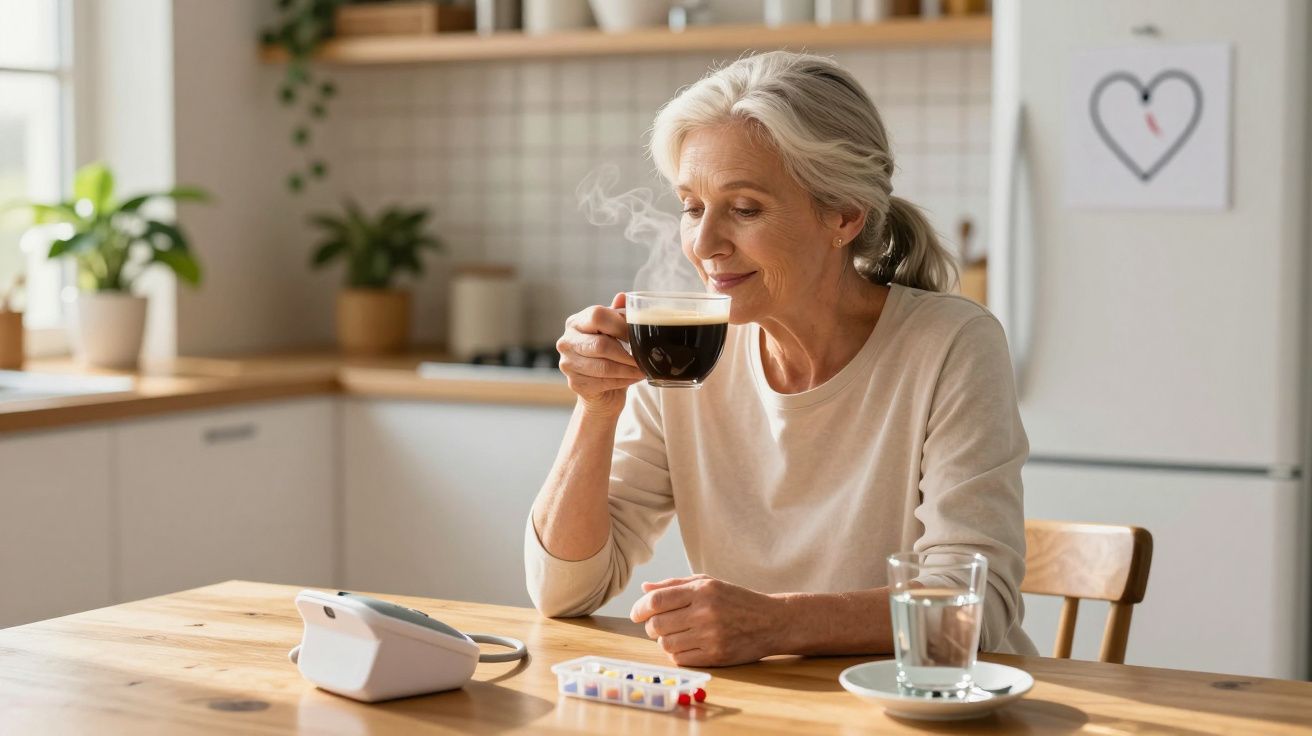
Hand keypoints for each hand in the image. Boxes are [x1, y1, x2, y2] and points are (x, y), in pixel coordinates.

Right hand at [556, 293, 646, 417]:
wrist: (599, 388)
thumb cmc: (607, 354)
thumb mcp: (612, 331)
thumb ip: (617, 314)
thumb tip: (623, 296)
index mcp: (576, 322)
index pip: (597, 316)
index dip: (620, 325)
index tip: (637, 334)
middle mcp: (567, 341)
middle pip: (601, 345)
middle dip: (627, 353)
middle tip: (644, 357)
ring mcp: (568, 364)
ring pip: (604, 367)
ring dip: (628, 369)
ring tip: (642, 369)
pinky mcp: (575, 383)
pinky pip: (604, 382)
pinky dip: (623, 381)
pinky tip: (632, 378)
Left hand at [629, 574, 783, 666]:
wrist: (771, 621)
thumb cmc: (736, 600)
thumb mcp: (708, 583)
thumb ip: (674, 584)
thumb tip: (644, 589)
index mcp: (702, 591)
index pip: (656, 601)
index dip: (640, 608)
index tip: (636, 613)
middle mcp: (705, 612)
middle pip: (657, 625)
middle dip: (650, 626)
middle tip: (658, 625)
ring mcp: (711, 636)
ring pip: (665, 644)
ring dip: (663, 641)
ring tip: (675, 634)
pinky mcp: (716, 656)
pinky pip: (680, 659)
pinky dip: (676, 653)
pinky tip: (686, 645)